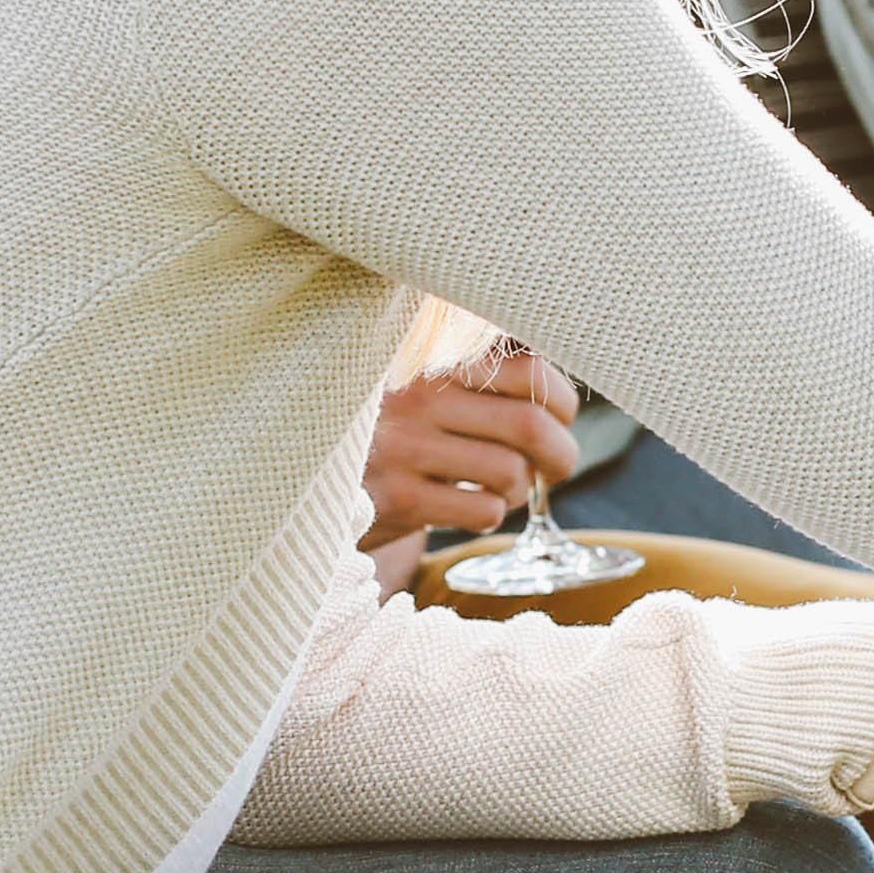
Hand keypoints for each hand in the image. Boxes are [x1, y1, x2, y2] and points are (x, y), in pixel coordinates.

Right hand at [358, 349, 582, 547]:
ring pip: (509, 472)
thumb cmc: (390, 426)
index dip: (562, 397)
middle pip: (529, 424)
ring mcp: (404, 449)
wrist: (312, 475)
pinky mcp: (398, 500)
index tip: (561, 415)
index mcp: (432, 359)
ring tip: (504, 487)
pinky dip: (491, 513)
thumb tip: (558, 373)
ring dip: (522, 488)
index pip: (527, 367)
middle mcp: (417, 398)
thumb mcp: (421, 381)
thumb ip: (478, 368)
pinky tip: (470, 507)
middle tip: (558, 465)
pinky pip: (482, 511)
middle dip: (561, 452)